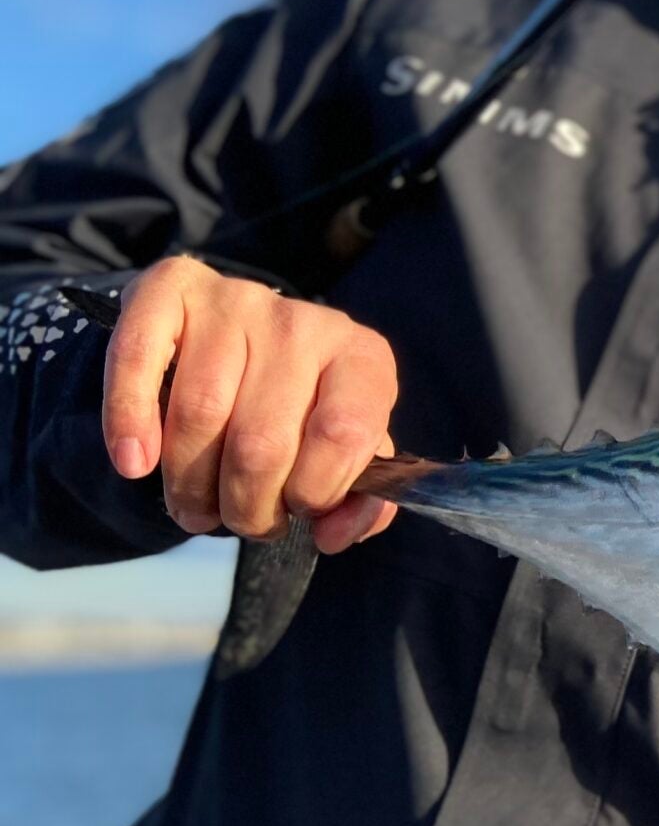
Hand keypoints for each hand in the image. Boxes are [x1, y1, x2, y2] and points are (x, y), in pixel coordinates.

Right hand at [100, 255, 400, 553]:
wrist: (234, 340)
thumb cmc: (296, 411)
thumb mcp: (343, 452)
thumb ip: (356, 500)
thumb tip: (333, 535)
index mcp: (362, 358)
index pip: (344, 433)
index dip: (318, 490)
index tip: (299, 512)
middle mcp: (303, 322)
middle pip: (263, 439)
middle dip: (247, 506)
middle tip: (241, 523)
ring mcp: (237, 300)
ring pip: (199, 413)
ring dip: (190, 484)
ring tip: (194, 510)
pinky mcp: (173, 289)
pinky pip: (139, 358)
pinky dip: (130, 420)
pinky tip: (135, 463)